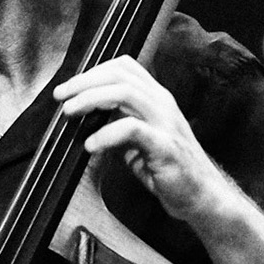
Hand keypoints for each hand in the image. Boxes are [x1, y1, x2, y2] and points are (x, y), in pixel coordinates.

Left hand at [52, 55, 239, 226]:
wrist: (202, 196)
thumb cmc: (169, 168)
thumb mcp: (138, 140)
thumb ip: (117, 122)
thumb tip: (84, 115)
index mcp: (156, 98)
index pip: (124, 67)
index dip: (93, 71)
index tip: (69, 88)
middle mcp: (163, 104)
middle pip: (120, 75)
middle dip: (84, 82)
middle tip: (61, 97)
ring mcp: (166, 123)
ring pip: (125, 94)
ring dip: (91, 99)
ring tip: (70, 114)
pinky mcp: (166, 146)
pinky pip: (132, 129)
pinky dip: (106, 134)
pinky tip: (91, 144)